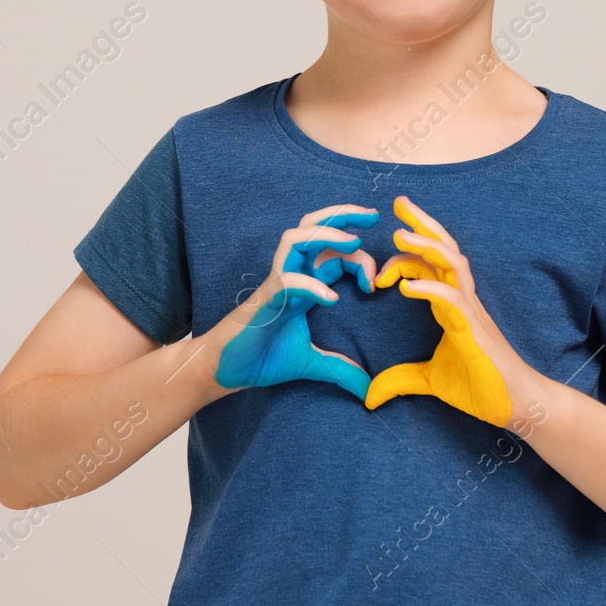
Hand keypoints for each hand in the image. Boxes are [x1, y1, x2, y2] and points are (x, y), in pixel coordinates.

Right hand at [210, 205, 380, 401]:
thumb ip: (339, 368)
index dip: (359, 256)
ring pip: (295, 238)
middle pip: (313, 228)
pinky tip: (332, 299)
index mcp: (304, 284)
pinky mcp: (263, 301)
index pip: (333, 253)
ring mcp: (276, 284)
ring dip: (327, 234)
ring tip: (354, 243)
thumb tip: (368, 389)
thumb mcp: (310, 363)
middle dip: (344, 216)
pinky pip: (285, 281)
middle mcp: (291, 276)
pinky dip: (310, 284)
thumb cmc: (261, 358)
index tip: (379, 278)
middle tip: (373, 216)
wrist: (225, 372)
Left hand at [364, 196, 531, 426]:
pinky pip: (453, 300)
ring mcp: (471, 311)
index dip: (404, 256)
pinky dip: (430, 289)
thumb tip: (370, 395)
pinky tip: (406, 288)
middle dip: (422, 223)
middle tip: (399, 202)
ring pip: (453, 263)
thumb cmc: (479, 385)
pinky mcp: (475, 329)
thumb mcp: (430, 381)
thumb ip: (401, 379)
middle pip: (445, 248)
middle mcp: (462, 299)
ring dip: (427, 245)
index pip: (428, 264)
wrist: (514, 404)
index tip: (378, 267)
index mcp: (451, 303)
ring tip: (400, 233)